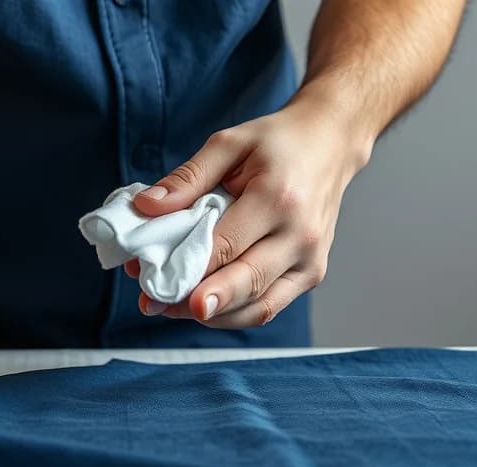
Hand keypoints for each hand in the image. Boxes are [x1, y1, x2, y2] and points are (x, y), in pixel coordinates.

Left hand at [126, 94, 372, 327]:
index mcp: (279, 199)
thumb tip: (145, 208)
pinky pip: (269, 306)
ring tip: (171, 307)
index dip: (187, 268)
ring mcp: (312, 260)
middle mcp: (301, 235)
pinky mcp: (312, 275)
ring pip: (258, 307)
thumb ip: (187, 178)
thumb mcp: (229, 143)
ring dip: (213, 314)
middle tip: (155, 306)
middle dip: (196, 301)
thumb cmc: (278, 143)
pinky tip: (204, 306)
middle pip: (245, 283)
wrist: (330, 144)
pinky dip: (234, 313)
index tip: (150, 281)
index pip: (226, 246)